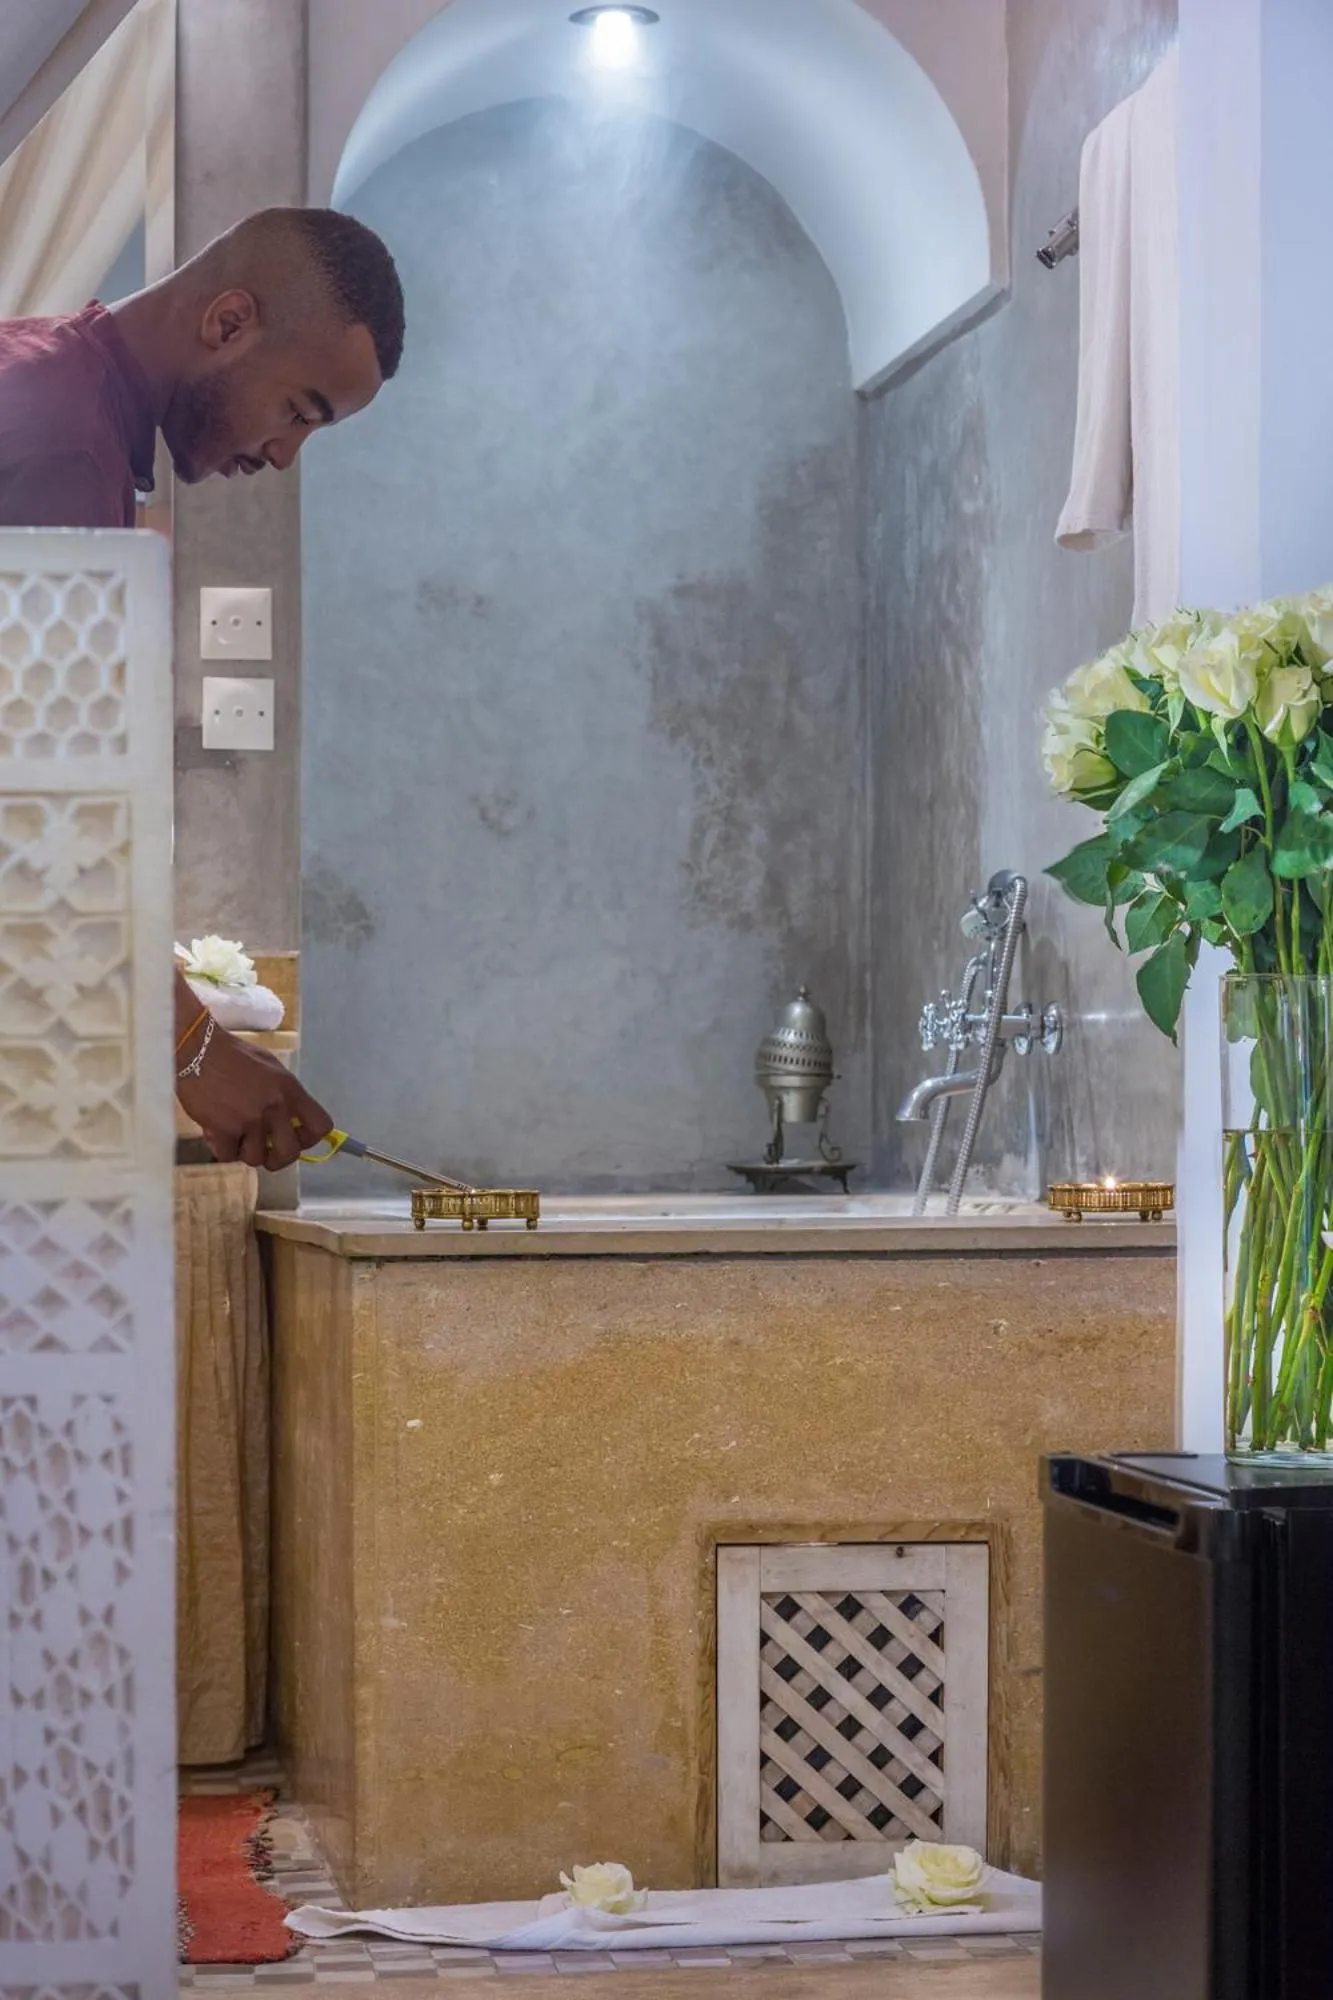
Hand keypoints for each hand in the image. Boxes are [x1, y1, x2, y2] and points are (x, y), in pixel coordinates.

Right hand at [176, 1021, 332, 1169]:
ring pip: (256, 1158)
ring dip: (244, 1151)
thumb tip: (291, 1120)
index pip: (321, 1126)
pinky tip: (216, 1132)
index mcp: (289, 1089)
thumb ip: (283, 1094)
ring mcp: (250, 1119)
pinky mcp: (224, 1129)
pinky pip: (228, 1155)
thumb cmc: (232, 1055)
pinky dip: (221, 1148)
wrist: (196, 1050)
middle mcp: (275, 1106)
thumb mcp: (270, 1068)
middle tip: (265, 1150)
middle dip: (278, 1158)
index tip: (295, 1138)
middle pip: (291, 1153)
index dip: (309, 1139)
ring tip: (235, 1135)